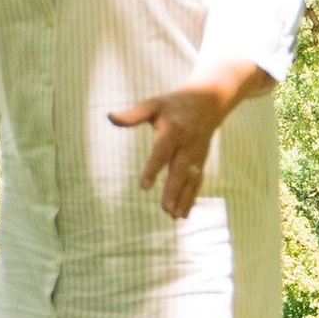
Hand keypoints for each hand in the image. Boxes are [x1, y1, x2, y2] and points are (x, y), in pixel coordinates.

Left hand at [110, 82, 229, 220]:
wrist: (208, 101)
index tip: (144, 186)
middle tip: (165, 209)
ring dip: (184, 199)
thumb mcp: (153, 104)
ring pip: (191, 180)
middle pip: (180, 170)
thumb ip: (133, 114)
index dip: (154, 168)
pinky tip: (184, 214)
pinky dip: (192, 198)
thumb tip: (110, 116)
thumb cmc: (173, 104)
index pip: (162, 151)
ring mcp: (197, 155)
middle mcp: (187, 145)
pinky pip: (197, 181)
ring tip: (174, 217)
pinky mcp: (201, 161)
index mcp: (174, 131)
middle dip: (173, 190)